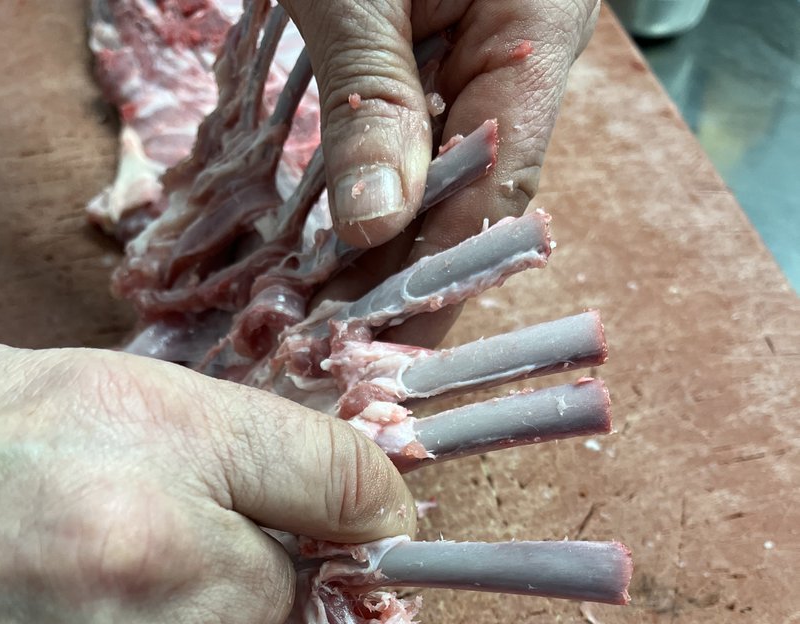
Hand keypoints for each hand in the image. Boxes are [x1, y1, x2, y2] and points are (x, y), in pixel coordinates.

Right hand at [0, 338, 414, 623]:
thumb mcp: (28, 391)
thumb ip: (175, 430)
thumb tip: (300, 476)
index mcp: (143, 448)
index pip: (331, 474)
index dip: (356, 493)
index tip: (369, 513)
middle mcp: (153, 568)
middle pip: (274, 590)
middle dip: (216, 578)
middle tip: (112, 562)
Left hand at [284, 0, 598, 339]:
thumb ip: (372, 101)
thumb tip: (375, 225)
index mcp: (536, 26)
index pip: (498, 184)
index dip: (444, 273)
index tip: (395, 342)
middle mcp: (523, 52)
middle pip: (471, 194)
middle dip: (404, 276)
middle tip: (344, 349)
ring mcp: (481, 53)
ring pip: (437, 178)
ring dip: (381, 248)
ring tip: (328, 320)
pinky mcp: (435, 53)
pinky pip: (411, 141)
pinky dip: (372, 197)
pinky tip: (335, 256)